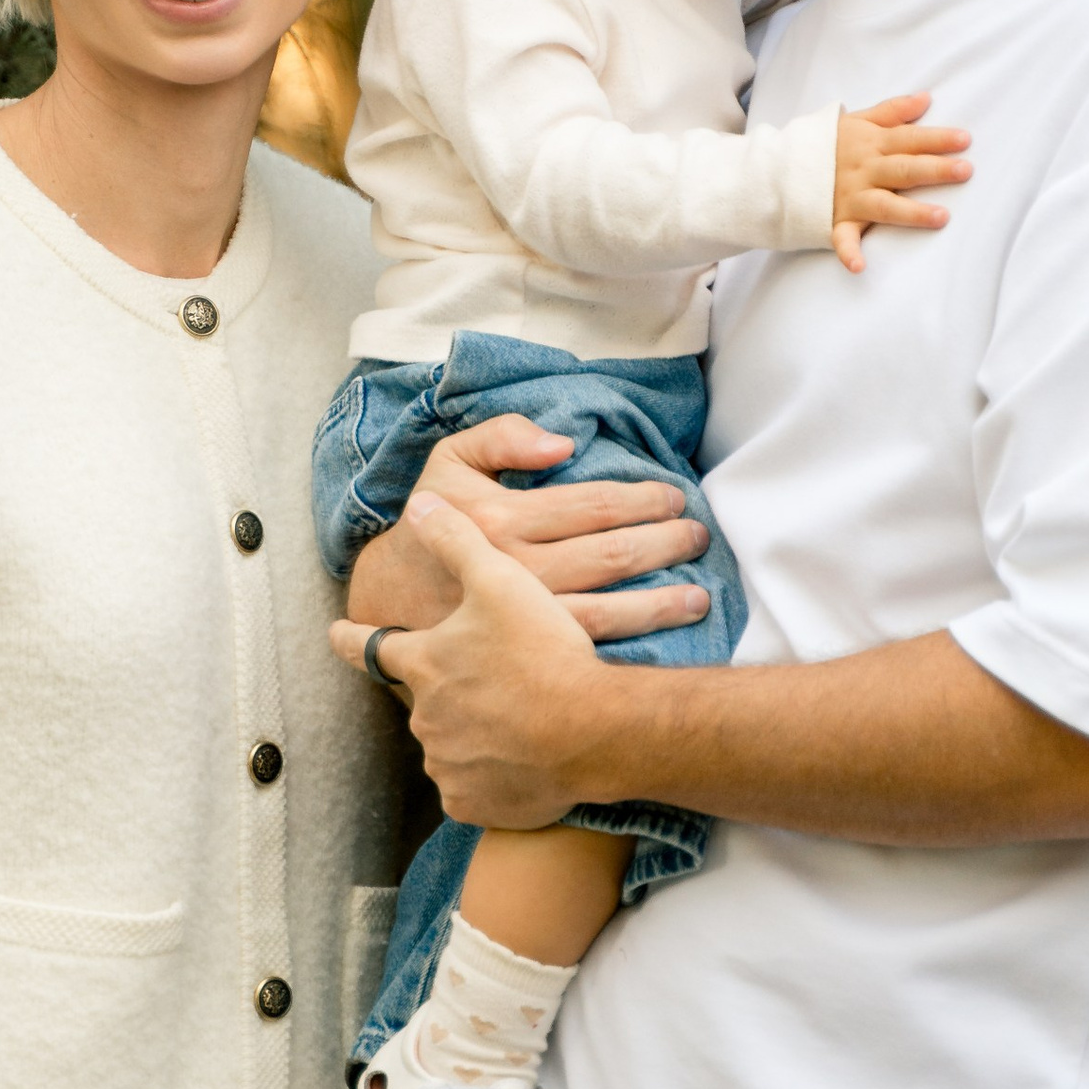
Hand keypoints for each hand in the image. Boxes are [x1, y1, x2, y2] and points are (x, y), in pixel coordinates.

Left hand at [338, 494, 627, 825]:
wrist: (592, 729)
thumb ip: (456, 540)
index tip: (334, 632)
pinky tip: (522, 763)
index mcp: (423, 663)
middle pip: (424, 700)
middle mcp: (424, 717)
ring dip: (473, 735)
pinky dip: (491, 778)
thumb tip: (419, 503)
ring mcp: (446, 764)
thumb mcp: (500, 580)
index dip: (348, 637)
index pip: (368, 646)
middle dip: (447, 693)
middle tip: (487, 686)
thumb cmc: (543, 652)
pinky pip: (474, 790)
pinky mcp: (472, 803)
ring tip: (516, 724)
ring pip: (450, 746)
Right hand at [345, 413, 710, 639]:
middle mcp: (514, 569)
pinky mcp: (524, 652)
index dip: (640, 499)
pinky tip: (664, 631)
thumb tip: (562, 443)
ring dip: (661, 601)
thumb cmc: (431, 521)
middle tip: (697, 535)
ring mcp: (521, 618)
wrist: (388, 596)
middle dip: (663, 543)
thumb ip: (501, 436)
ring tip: (700, 593)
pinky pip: (588, 645)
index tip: (672, 495)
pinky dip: (633, 638)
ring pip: (607, 608)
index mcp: (500, 518)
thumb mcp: (449, 462)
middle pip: (609, 555)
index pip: (589, 505)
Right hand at [832, 92, 971, 273]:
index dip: (937, 139)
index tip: (965, 140)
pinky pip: (842, 238)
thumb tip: (926, 98)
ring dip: (911, 212)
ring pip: (885, 205)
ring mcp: (851, 197)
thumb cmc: (826, 145)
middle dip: (934, 170)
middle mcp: (864, 171)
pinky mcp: (836, 221)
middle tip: (965, 170)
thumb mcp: (857, 121)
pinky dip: (848, 252)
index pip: (909, 139)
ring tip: (941, 217)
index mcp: (871, 144)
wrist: (781, 168)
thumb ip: (892, 111)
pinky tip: (859, 267)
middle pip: (904, 169)